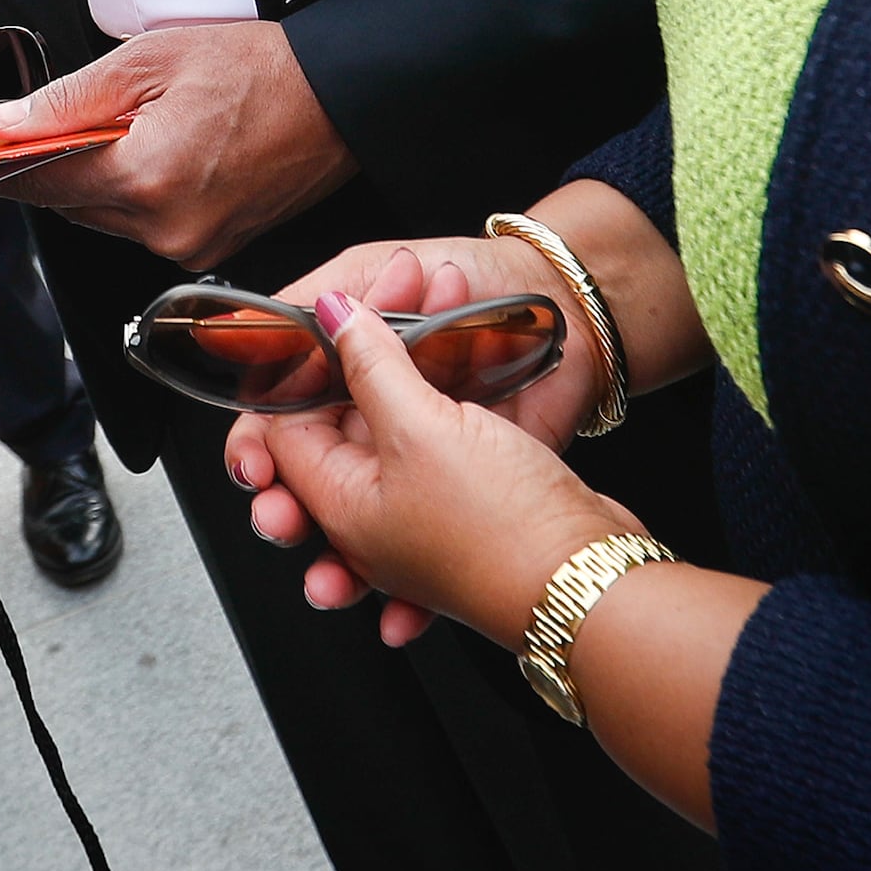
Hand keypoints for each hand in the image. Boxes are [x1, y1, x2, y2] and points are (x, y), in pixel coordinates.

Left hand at [0, 20, 355, 263]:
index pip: (44, 182)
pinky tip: (163, 154)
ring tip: (133, 130)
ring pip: (109, 218)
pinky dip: (141, 196)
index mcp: (147, 179)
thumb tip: (12, 122)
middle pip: (73, 205)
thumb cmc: (260, 70)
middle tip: (64, 122)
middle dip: (62, 165)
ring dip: (103, 181)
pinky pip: (148, 227)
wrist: (339, 97)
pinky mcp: (210, 249)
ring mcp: (191, 247)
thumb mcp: (153, 60)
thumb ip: (73, 97)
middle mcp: (165, 229)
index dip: (5, 165)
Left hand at [232, 275, 639, 647]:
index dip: (305, 364)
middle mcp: (371, 515)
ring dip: (422, 356)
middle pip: (345, 414)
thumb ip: (369, 365)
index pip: (284, 426)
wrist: (586, 572)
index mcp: (339, 505)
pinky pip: (447, 428)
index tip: (336, 317)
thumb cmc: (503, 527)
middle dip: (372, 346)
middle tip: (402, 297)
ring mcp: (421, 510)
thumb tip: (330, 316)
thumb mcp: (421, 429)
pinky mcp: (469, 500)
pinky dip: (457, 381)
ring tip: (448, 307)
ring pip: (400, 414)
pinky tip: (475, 350)